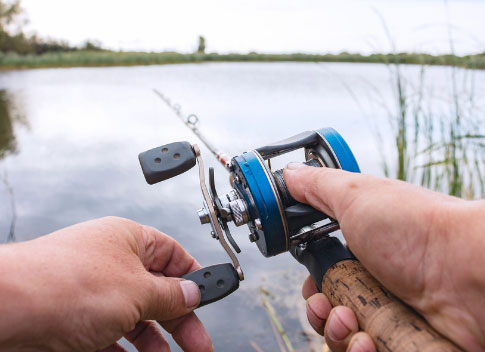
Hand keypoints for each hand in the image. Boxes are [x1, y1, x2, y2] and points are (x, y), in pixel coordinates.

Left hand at [0, 217, 212, 351]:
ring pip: (134, 315)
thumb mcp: (137, 292)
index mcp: (129, 240)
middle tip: (197, 344)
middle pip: (157, 290)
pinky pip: (109, 332)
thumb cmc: (65, 284)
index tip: (209, 299)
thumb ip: (170, 295)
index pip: (173, 255)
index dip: (193, 277)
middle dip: (179, 319)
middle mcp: (111, 261)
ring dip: (153, 339)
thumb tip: (194, 293)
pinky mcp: (75, 316)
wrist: (5, 310)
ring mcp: (92, 290)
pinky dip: (125, 347)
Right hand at [284, 163, 484, 351]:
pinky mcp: (404, 341)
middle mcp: (377, 285)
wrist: (471, 271)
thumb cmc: (416, 228)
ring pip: (344, 337)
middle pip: (330, 312)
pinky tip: (372, 342)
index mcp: (362, 252)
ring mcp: (393, 315)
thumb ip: (318, 186)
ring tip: (354, 322)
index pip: (325, 280)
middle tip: (329, 305)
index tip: (313, 287)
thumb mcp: (356, 195)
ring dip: (338, 333)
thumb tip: (289, 174)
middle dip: (321, 313)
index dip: (314, 288)